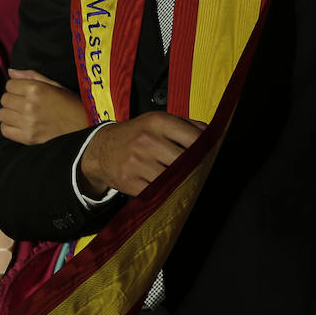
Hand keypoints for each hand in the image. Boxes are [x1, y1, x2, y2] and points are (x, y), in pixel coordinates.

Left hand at [0, 69, 89, 144]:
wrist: (85, 129)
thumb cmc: (72, 106)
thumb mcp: (56, 85)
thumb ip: (32, 76)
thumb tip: (11, 72)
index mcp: (36, 89)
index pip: (9, 85)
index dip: (15, 88)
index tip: (23, 92)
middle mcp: (29, 105)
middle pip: (4, 99)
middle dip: (12, 100)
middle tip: (23, 104)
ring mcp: (27, 122)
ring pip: (2, 114)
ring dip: (9, 114)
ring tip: (21, 115)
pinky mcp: (27, 138)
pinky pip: (5, 130)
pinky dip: (9, 127)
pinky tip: (19, 125)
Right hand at [78, 112, 204, 196]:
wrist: (101, 148)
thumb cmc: (136, 134)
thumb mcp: (158, 121)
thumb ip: (187, 125)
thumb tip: (213, 136)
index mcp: (157, 121)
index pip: (194, 138)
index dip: (207, 151)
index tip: (213, 158)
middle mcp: (147, 140)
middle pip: (185, 161)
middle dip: (197, 169)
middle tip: (203, 174)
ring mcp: (137, 162)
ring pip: (173, 178)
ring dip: (182, 183)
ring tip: (187, 182)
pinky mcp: (129, 181)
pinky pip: (157, 192)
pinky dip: (166, 193)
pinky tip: (169, 189)